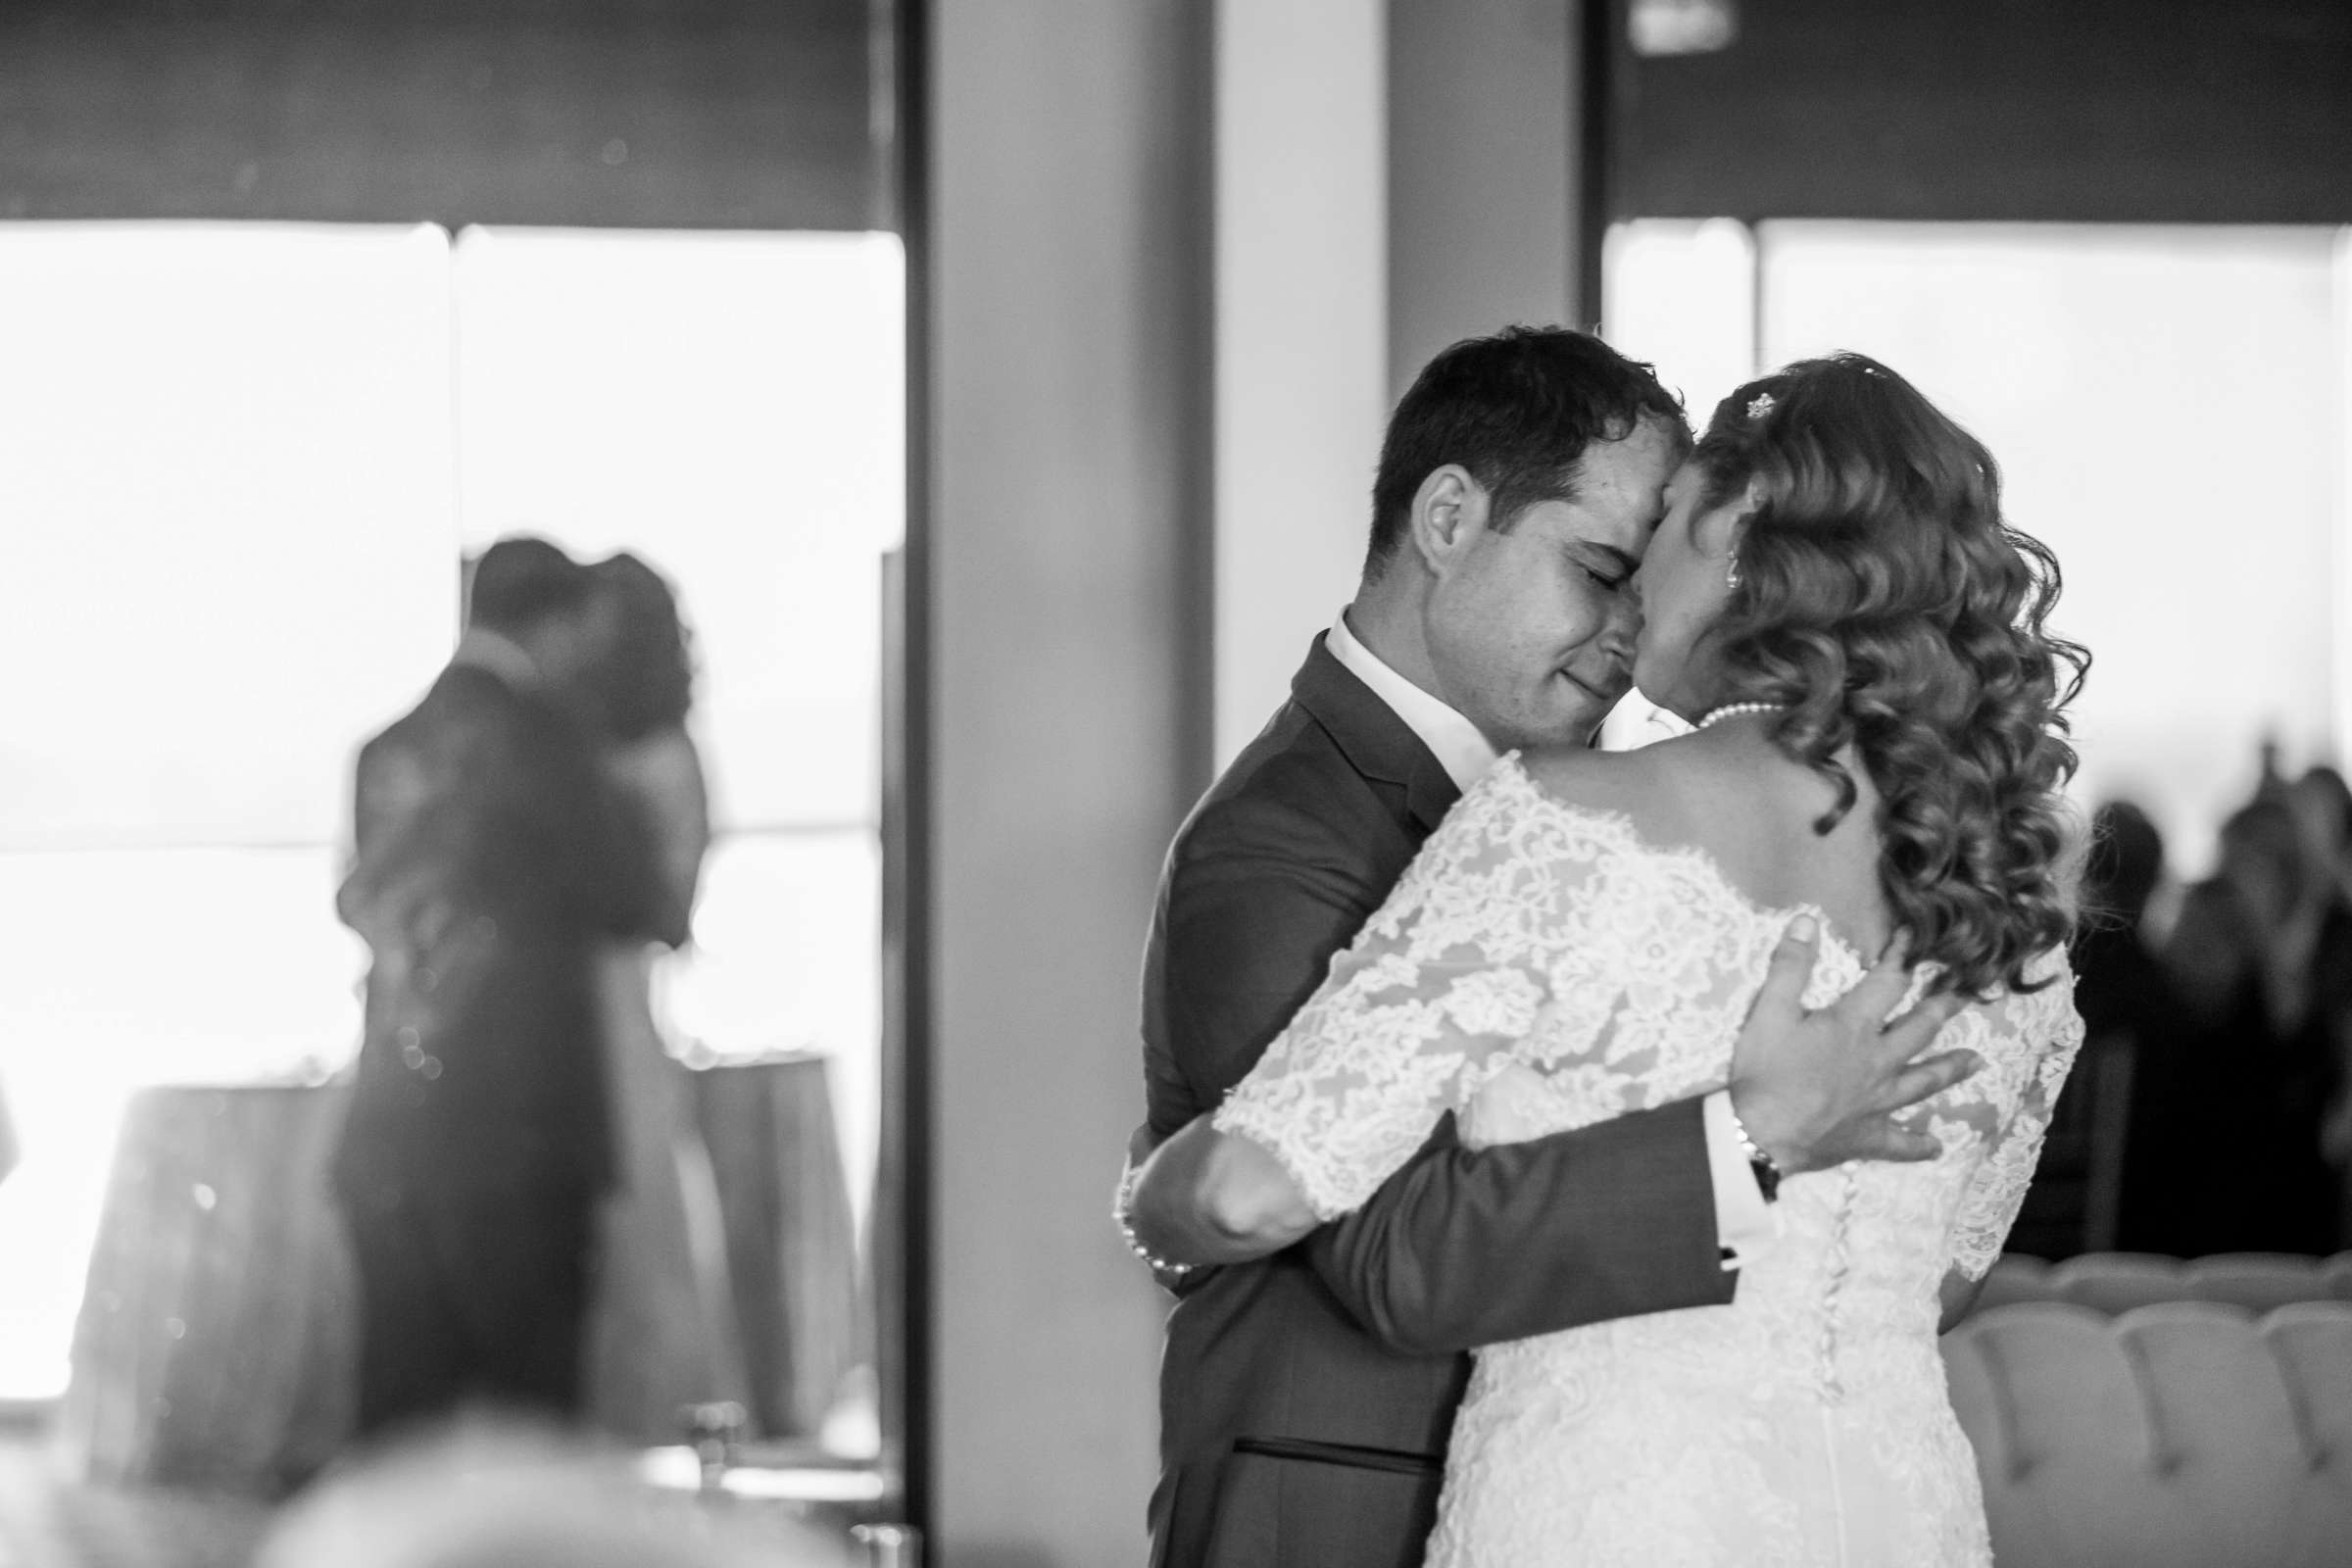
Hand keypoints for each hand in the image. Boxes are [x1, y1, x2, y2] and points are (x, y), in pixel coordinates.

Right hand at [1726, 916, 1976, 1175]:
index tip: (1912, 938)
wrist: (1761, 1134)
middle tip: (1965, 996)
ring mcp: (1878, 1101)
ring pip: (1924, 1082)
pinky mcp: (1869, 1135)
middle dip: (1942, 1008)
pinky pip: (1901, 1143)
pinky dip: (1919, 1145)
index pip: (1888, 982)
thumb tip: (1807, 921)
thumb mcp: (1769, 1011)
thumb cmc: (1765, 1071)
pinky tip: (1936, 1148)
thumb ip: (1791, 966)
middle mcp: (1878, 1061)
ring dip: (1950, 1070)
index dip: (1901, 956)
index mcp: (1854, 1026)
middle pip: (1920, 1030)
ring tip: (1976, 1061)